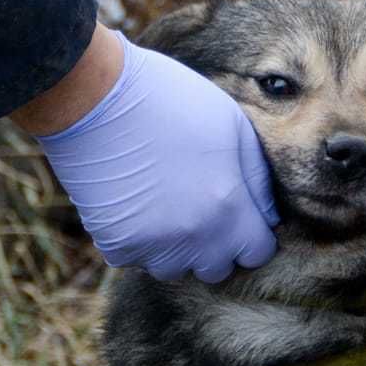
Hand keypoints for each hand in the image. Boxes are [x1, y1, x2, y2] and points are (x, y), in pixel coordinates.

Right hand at [25, 31, 278, 282]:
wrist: (95, 96)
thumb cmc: (170, 101)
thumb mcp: (233, 126)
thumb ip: (258, 179)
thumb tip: (270, 217)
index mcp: (229, 209)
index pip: (257, 253)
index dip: (251, 235)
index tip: (238, 217)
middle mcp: (195, 238)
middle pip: (216, 269)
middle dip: (214, 246)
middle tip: (197, 208)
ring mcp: (153, 245)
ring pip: (174, 269)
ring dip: (173, 247)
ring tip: (163, 205)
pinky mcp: (115, 244)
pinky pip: (134, 260)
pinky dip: (134, 241)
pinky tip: (132, 204)